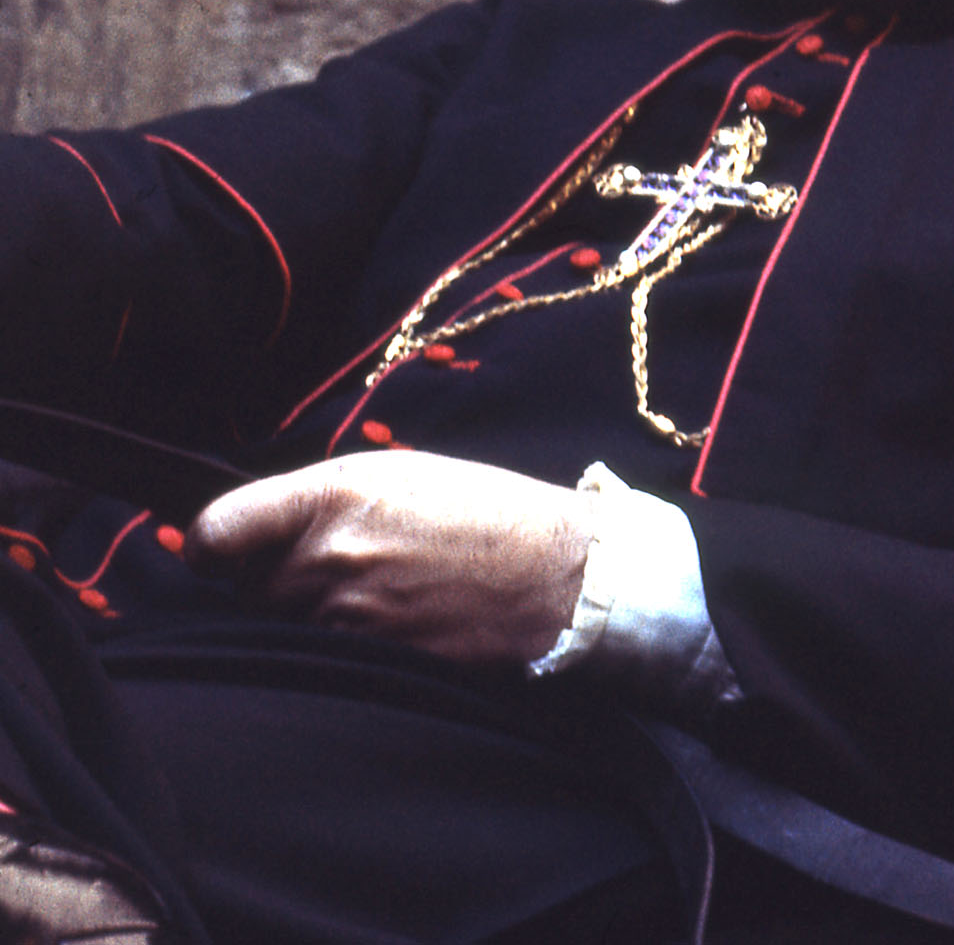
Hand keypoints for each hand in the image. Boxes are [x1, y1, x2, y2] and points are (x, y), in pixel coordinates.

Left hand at [189, 451, 588, 665]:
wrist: (563, 574)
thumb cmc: (488, 515)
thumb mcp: (401, 476)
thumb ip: (321, 501)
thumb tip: (257, 532)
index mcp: (332, 496)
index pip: (216, 531)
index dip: (208, 546)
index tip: (216, 554)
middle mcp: (329, 557)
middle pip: (252, 587)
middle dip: (283, 581)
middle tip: (349, 568)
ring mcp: (349, 616)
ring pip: (289, 626)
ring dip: (317, 616)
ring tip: (386, 595)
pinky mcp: (373, 660)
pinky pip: (328, 657)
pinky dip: (350, 646)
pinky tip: (400, 624)